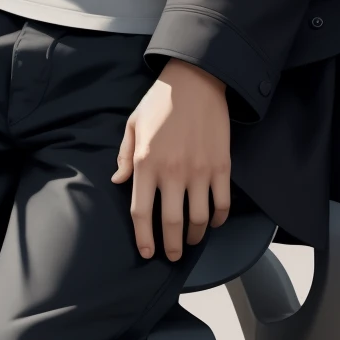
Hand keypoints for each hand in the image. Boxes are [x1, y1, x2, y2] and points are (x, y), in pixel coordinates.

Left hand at [113, 59, 231, 260]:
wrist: (196, 83)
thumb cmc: (158, 104)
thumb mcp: (132, 126)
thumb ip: (124, 157)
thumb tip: (117, 182)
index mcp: (145, 163)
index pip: (141, 211)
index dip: (143, 237)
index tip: (147, 252)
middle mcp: (172, 172)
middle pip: (172, 222)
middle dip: (172, 246)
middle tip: (172, 257)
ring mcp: (199, 171)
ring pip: (200, 217)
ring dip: (196, 236)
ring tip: (191, 242)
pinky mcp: (221, 167)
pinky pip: (222, 202)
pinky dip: (218, 219)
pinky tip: (212, 223)